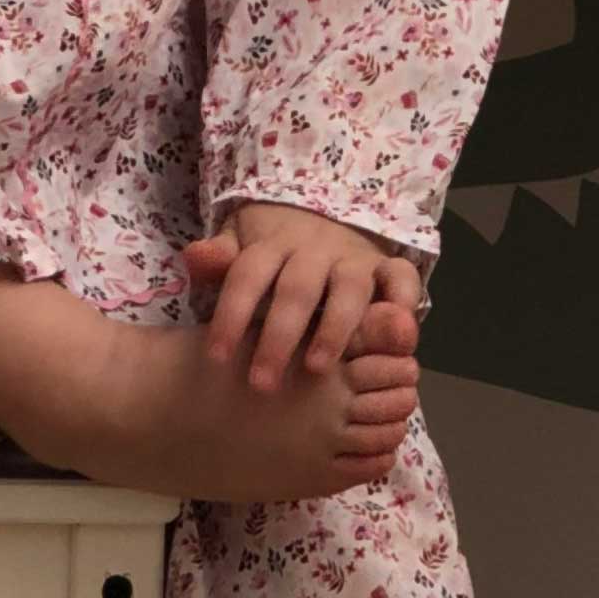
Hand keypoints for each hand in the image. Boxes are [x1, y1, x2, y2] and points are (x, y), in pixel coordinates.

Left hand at [180, 202, 422, 394]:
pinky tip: (399, 337)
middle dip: (279, 337)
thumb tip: (195, 257)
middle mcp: (314, 249)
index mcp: (271, 245)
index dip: (231, 315)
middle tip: (261, 383)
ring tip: (317, 368)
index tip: (217, 358)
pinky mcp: (385, 266)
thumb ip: (218, 258)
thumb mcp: (238, 244)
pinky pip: (401, 278)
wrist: (321, 214)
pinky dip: (403, 302)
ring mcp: (353, 258)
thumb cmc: (270, 249)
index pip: (248, 275)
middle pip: (297, 289)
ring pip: (349, 289)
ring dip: (334, 328)